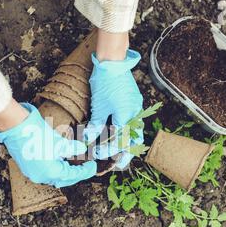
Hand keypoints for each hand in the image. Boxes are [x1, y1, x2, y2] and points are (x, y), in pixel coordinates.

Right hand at [0, 103, 96, 187]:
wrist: (16, 127)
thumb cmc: (37, 134)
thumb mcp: (59, 142)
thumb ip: (72, 148)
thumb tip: (82, 149)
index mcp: (50, 173)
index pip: (72, 175)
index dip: (85, 171)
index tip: (93, 166)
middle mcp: (41, 177)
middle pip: (63, 179)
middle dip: (75, 173)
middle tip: (86, 167)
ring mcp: (32, 173)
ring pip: (53, 176)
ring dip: (64, 171)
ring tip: (74, 163)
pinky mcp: (28, 167)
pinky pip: (45, 172)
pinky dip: (55, 168)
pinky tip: (61, 160)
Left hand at [84, 49, 143, 168]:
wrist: (113, 62)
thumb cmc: (105, 82)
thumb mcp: (98, 106)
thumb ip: (96, 125)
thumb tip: (88, 139)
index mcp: (127, 116)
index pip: (119, 140)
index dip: (108, 150)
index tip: (97, 154)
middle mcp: (136, 113)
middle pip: (134, 140)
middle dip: (126, 154)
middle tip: (118, 165)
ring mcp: (137, 107)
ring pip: (136, 131)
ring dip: (129, 143)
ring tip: (121, 153)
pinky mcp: (134, 102)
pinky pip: (134, 121)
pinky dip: (128, 131)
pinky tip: (121, 134)